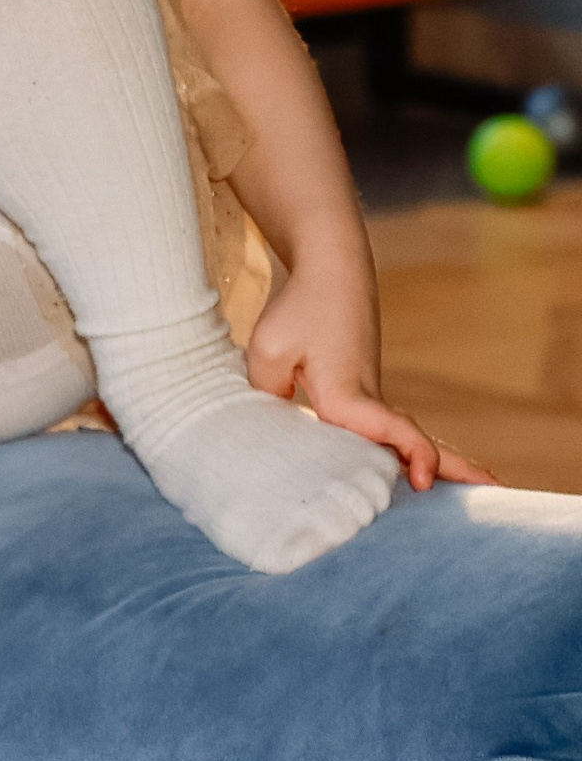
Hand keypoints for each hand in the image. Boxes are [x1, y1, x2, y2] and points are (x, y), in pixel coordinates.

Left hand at [245, 263, 494, 490]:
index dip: (412, 454)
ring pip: (406, 437)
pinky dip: (411, 449)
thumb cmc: (299, 308)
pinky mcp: (366, 391)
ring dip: (439, 463)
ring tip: (477, 488)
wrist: (331, 271)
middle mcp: (368, 399)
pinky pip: (391, 429)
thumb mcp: (266, 352)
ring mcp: (372, 395)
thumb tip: (274, 429)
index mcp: (347, 393)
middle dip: (453, 468)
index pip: (389, 430)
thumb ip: (267, 397)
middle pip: (413, 440)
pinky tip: (415, 468)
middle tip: (495, 489)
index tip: (422, 479)